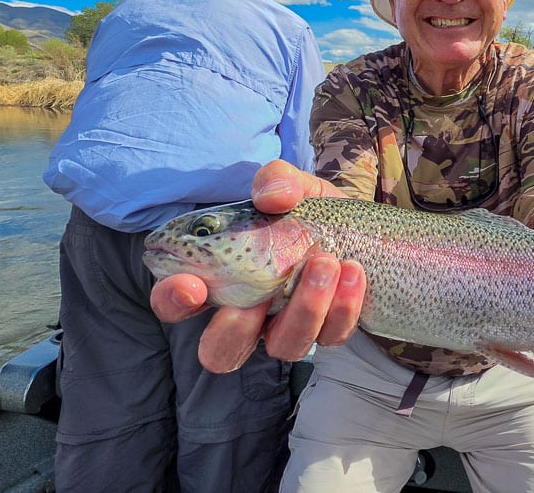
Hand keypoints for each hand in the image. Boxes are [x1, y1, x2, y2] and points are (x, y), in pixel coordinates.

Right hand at [149, 160, 366, 371]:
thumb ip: (275, 181)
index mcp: (219, 278)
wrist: (360, 224)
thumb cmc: (307, 210)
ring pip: (284, 346)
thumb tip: (272, 197)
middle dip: (235, 331)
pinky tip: (353, 270)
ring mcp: (288, 327)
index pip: (175, 302)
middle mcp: (248, 314)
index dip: (173, 301)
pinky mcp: (329, 330)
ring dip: (304, 308)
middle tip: (258, 296)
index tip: (192, 285)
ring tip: (325, 262)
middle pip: (221, 352)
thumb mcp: (291, 187)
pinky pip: (332, 335)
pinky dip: (343, 305)